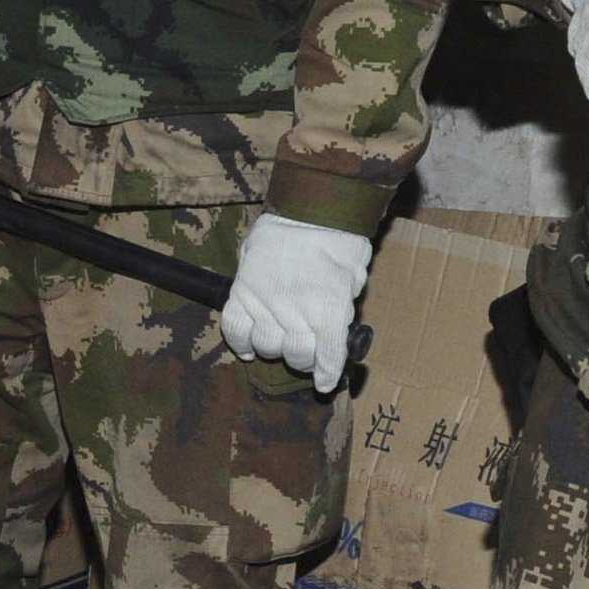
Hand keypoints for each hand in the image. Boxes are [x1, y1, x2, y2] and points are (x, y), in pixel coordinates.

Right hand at [221, 214, 372, 393]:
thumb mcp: (354, 273)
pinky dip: (240, 343)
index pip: (327, 353)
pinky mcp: (242, 291)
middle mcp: (295, 308)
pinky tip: (249, 348)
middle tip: (306, 352)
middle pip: (296, 354)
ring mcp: (265, 300)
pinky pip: (234, 328)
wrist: (306, 204)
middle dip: (303, 358)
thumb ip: (344, 303)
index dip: (325, 373)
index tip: (323, 383)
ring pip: (266, 345)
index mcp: (328, 305)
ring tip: (280, 342)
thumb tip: (339, 326)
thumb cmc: (338, 237)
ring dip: (274, 349)